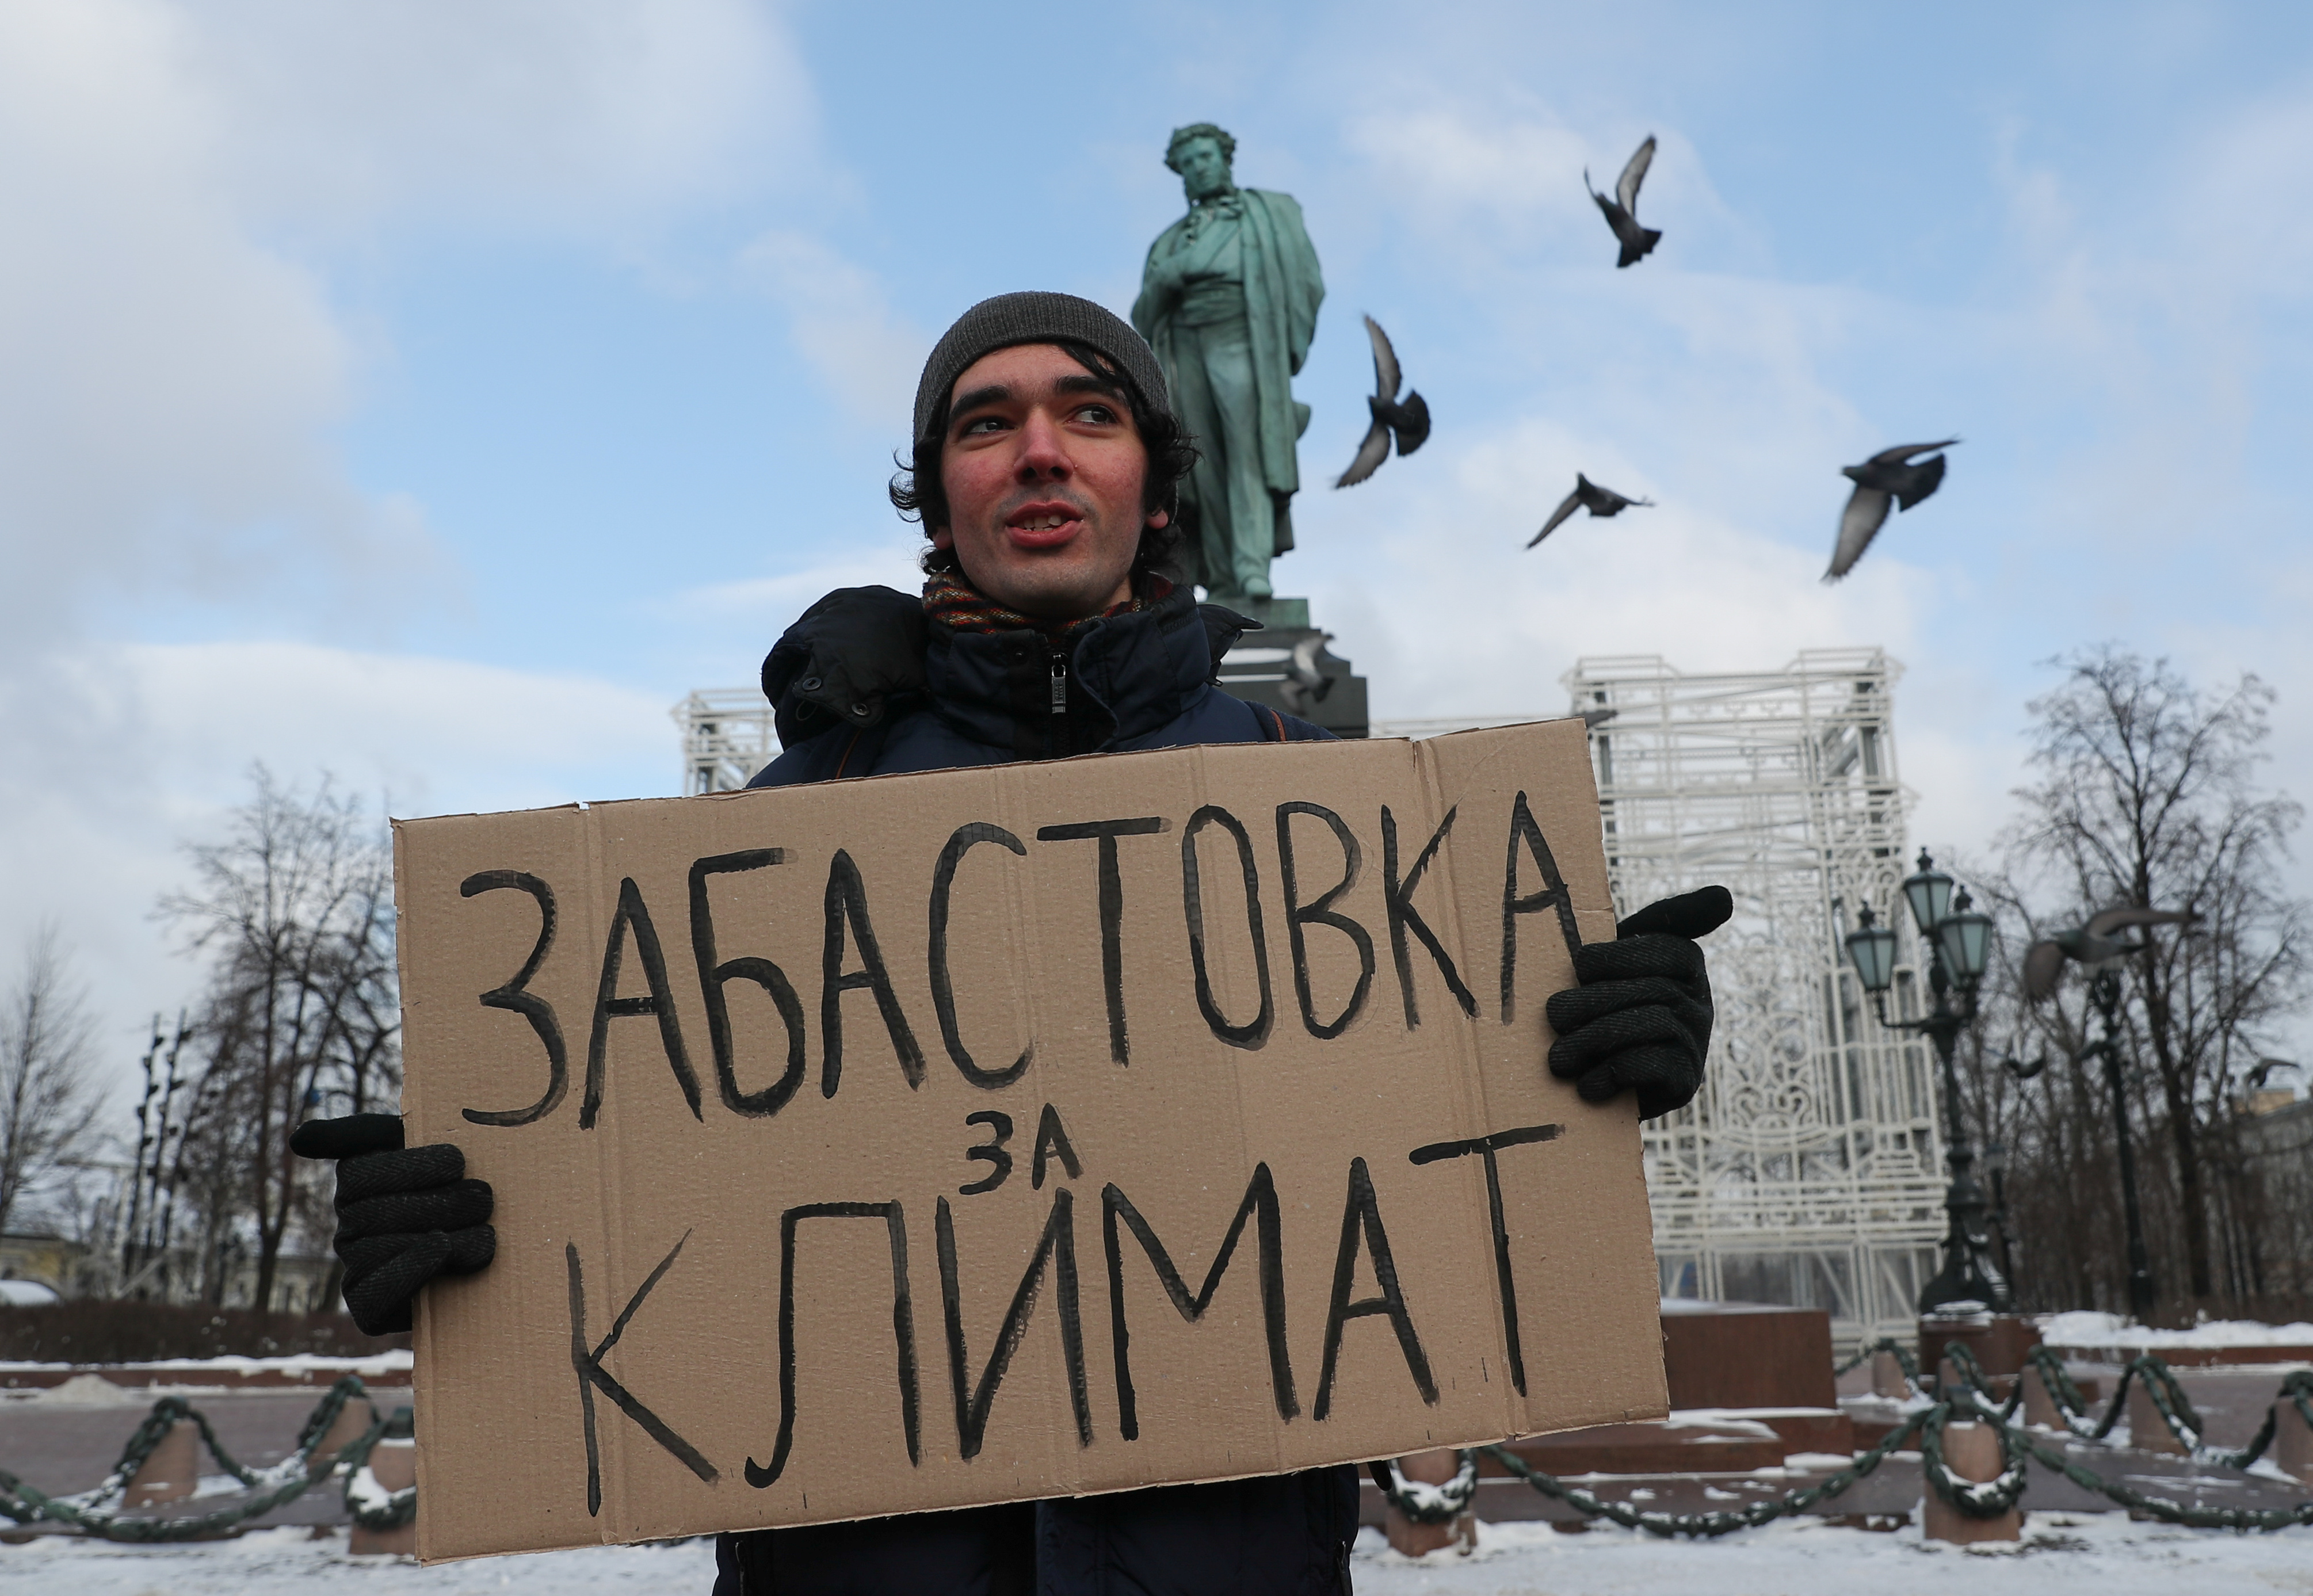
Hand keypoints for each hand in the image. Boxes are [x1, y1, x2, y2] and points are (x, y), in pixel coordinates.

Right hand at [290, 1113, 495, 1334]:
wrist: (496, 1240)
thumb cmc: (457, 1183)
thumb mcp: (417, 1142)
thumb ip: (359, 1133)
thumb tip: (298, 1140)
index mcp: (353, 1186)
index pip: (358, 1175)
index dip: (412, 1168)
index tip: (459, 1162)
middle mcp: (347, 1229)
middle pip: (374, 1214)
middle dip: (439, 1204)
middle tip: (485, 1199)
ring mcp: (356, 1269)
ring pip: (379, 1250)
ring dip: (442, 1236)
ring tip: (486, 1230)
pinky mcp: (370, 1310)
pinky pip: (376, 1295)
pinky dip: (412, 1269)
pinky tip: (444, 1250)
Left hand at [1544, 886, 1730, 1118]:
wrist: (1602, 1080)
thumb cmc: (1602, 1004)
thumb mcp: (1617, 959)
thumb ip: (1652, 922)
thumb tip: (1724, 897)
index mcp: (1685, 961)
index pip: (1664, 947)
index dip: (1616, 956)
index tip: (1580, 966)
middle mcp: (1700, 998)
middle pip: (1651, 988)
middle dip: (1592, 1002)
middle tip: (1554, 1015)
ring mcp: (1697, 1040)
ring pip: (1649, 1024)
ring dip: (1593, 1039)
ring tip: (1558, 1056)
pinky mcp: (1686, 1080)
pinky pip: (1651, 1066)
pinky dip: (1610, 1073)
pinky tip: (1586, 1083)